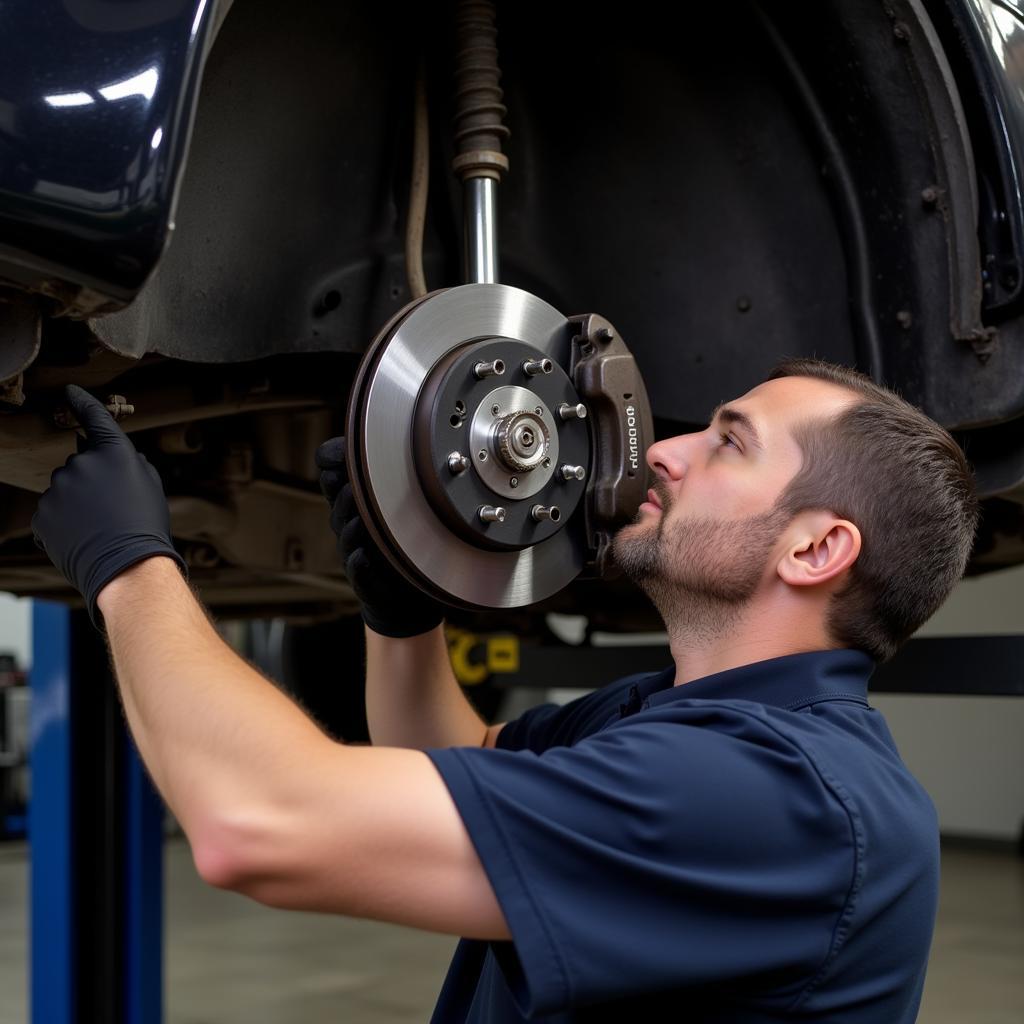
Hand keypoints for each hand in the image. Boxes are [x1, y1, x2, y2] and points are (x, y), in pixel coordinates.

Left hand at [32, 386, 187, 627]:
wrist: (126, 565)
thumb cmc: (146, 525)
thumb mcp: (151, 485)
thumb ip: (131, 463)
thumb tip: (116, 459)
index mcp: (112, 452)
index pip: (93, 416)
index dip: (81, 402)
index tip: (71, 392)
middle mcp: (80, 464)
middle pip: (80, 464)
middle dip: (91, 481)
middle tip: (111, 508)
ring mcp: (57, 490)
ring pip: (64, 490)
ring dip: (76, 504)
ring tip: (97, 527)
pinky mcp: (42, 515)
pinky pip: (52, 513)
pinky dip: (64, 524)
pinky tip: (83, 538)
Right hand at [315, 437, 443, 637]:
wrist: (404, 594)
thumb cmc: (398, 542)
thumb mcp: (390, 501)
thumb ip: (383, 470)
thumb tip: (382, 431)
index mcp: (352, 501)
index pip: (333, 475)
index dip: (334, 462)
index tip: (340, 454)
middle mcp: (349, 524)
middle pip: (338, 501)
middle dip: (345, 491)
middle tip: (355, 483)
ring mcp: (355, 553)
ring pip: (346, 534)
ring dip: (352, 524)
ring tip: (360, 518)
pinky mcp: (366, 582)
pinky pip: (358, 571)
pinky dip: (360, 564)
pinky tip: (364, 556)